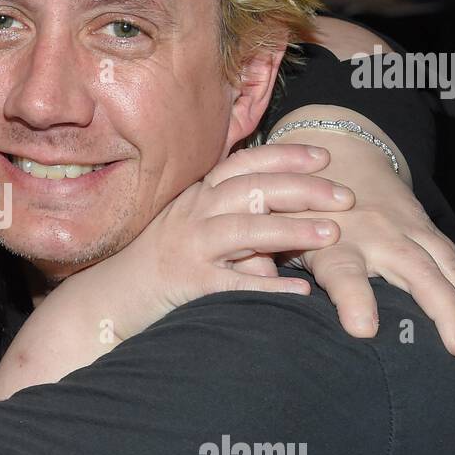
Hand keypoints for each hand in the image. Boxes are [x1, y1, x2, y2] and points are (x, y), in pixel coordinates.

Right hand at [88, 143, 352, 339]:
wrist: (108, 298)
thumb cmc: (158, 263)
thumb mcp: (193, 229)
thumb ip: (233, 222)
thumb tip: (279, 233)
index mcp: (197, 195)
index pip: (244, 164)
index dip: (285, 156)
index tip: (324, 156)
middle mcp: (192, 215)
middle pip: (252, 190)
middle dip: (302, 189)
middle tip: (346, 196)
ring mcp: (187, 248)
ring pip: (244, 231)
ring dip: (290, 230)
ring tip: (332, 234)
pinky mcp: (186, 285)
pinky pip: (230, 284)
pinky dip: (265, 287)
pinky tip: (298, 292)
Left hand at [278, 134, 454, 356]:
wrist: (338, 150)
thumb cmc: (298, 203)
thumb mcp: (277, 228)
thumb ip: (267, 262)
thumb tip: (261, 299)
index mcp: (332, 240)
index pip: (343, 273)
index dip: (353, 300)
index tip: (364, 330)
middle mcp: (376, 234)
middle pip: (415, 273)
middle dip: (441, 311)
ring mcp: (407, 231)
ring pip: (447, 268)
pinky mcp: (426, 231)